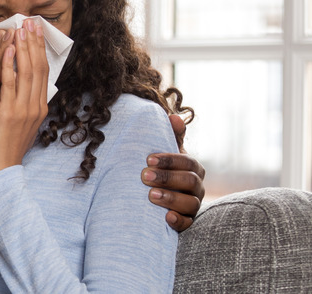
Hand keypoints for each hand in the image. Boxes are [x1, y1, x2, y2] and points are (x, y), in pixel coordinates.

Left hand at [0, 19, 48, 178]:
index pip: (42, 72)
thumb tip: (22, 87)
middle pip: (38, 67)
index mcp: (38, 107)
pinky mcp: (7, 113)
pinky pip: (10, 84)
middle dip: (34, 42)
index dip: (39, 49)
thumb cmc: (4, 149)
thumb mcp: (19, 123)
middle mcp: (35, 106)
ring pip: (27, 72)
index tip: (36, 31)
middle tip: (31, 21)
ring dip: (24, 47)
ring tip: (20, 28)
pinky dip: (9, 64)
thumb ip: (22, 104)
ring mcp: (23, 109)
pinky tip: (8, 49)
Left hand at [142, 114, 205, 231]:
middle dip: (167, 178)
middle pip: (190, 182)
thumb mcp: (164, 152)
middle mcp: (197, 187)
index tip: (148, 159)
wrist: (152, 195)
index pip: (188, 162)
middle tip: (144, 176)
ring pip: (190, 203)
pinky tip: (166, 218)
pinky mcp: (186, 221)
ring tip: (150, 195)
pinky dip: (178, 221)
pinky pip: (188, 224)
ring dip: (171, 198)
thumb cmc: (160, 169)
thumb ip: (170, 136)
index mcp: (193, 168)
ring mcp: (193, 205)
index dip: (170, 160)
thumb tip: (174, 117)